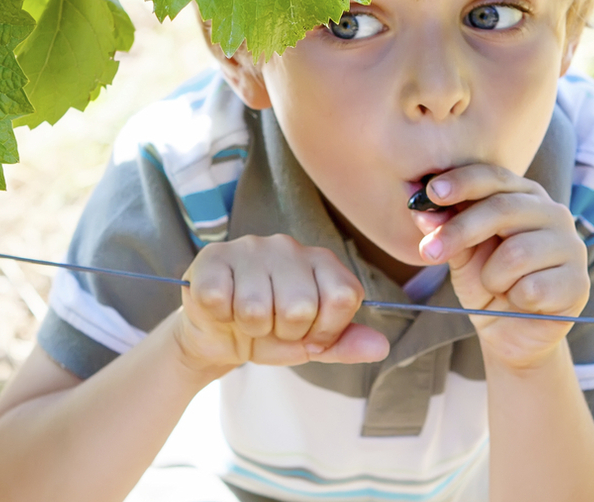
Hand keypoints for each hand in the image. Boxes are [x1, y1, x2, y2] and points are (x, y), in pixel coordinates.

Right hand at [172, 234, 390, 373]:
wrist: (219, 336)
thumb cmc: (270, 333)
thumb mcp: (311, 344)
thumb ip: (345, 343)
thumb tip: (380, 347)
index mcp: (322, 262)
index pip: (343, 296)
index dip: (326, 329)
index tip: (310, 334)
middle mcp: (289, 246)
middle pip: (299, 306)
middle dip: (285, 332)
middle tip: (273, 326)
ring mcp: (250, 248)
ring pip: (256, 308)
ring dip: (250, 328)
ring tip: (247, 319)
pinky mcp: (213, 257)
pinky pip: (220, 301)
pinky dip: (221, 316)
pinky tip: (223, 309)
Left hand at [413, 164, 589, 369]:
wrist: (510, 332)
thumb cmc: (487, 284)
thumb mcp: (462, 255)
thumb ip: (447, 230)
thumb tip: (422, 211)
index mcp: (525, 197)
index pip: (494, 177)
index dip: (462, 182)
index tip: (431, 193)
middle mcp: (554, 214)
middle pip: (502, 209)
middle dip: (460, 231)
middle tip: (429, 252)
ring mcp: (572, 247)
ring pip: (516, 254)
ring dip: (492, 278)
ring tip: (497, 287)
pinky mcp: (579, 283)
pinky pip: (532, 289)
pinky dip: (515, 300)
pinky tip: (521, 303)